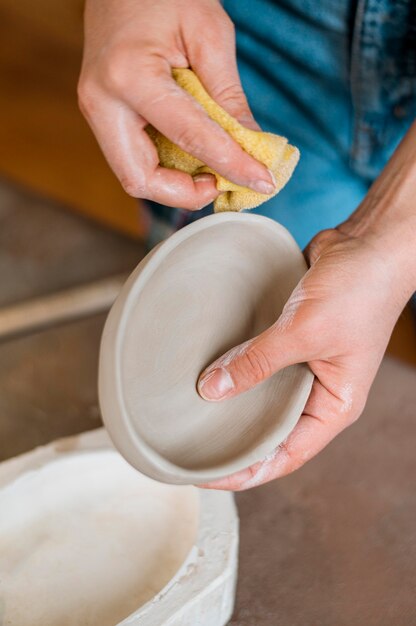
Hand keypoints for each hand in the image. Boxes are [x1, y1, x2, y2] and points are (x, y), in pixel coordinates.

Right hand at [78, 0, 273, 208]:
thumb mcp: (209, 33)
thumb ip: (228, 95)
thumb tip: (252, 146)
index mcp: (129, 76)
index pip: (189, 138)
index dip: (230, 165)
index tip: (262, 182)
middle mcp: (102, 103)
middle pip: (140, 180)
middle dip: (184, 194)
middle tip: (221, 184)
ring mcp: (96, 111)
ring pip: (133, 176)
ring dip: (174, 185)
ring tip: (211, 170)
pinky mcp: (103, 116)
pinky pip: (132, 159)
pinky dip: (166, 168)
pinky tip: (192, 157)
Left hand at [197, 226, 411, 489]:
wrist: (369, 242)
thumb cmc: (359, 290)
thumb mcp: (305, 332)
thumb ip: (259, 361)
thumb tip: (212, 388)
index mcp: (333, 407)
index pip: (285, 455)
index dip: (246, 471)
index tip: (206, 476)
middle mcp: (317, 392)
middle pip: (270, 430)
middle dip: (233, 442)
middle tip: (188, 448)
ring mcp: (302, 365)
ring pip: (261, 396)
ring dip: (230, 403)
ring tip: (189, 414)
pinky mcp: (289, 339)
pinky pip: (257, 360)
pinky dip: (234, 366)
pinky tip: (205, 368)